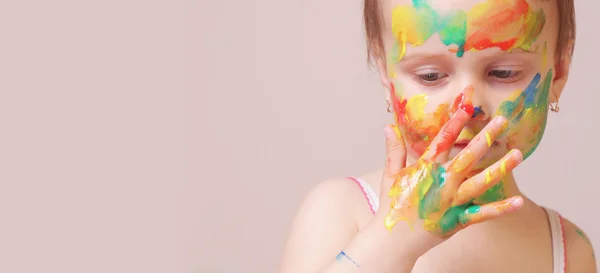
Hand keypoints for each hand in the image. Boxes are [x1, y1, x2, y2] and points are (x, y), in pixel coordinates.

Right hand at [373, 109, 523, 254]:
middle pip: (467, 156)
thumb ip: (394, 150)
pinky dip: (500, 209)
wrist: (392, 239)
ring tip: (518, 154)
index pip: (443, 139)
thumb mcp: (390, 175)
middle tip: (502, 121)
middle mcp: (441, 182)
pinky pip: (482, 214)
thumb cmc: (392, 206)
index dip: (456, 121)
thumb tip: (389, 126)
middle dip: (486, 137)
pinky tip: (519, 202)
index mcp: (425, 169)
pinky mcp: (457, 220)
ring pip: (480, 182)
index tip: (469, 105)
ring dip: (500, 168)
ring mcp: (451, 202)